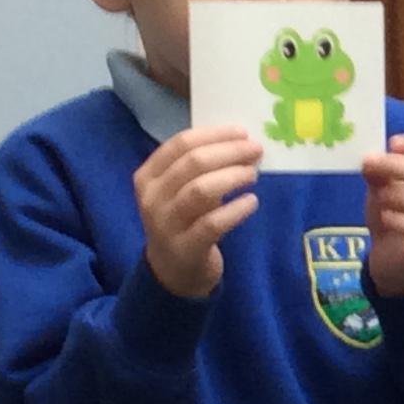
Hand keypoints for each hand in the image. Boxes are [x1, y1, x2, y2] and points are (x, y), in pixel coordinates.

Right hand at [136, 126, 262, 298]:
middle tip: (255, 151)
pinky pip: (212, 223)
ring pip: (200, 190)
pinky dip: (236, 210)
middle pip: (192, 163)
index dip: (215, 135)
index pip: (180, 144)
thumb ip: (199, 166)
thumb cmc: (183, 219)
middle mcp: (152, 198)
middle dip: (229, 152)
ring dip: (232, 177)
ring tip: (253, 175)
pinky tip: (251, 202)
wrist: (172, 270)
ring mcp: (165, 224)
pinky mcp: (185, 248)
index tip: (242, 132)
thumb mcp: (179, 190)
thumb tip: (240, 140)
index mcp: (148, 176)